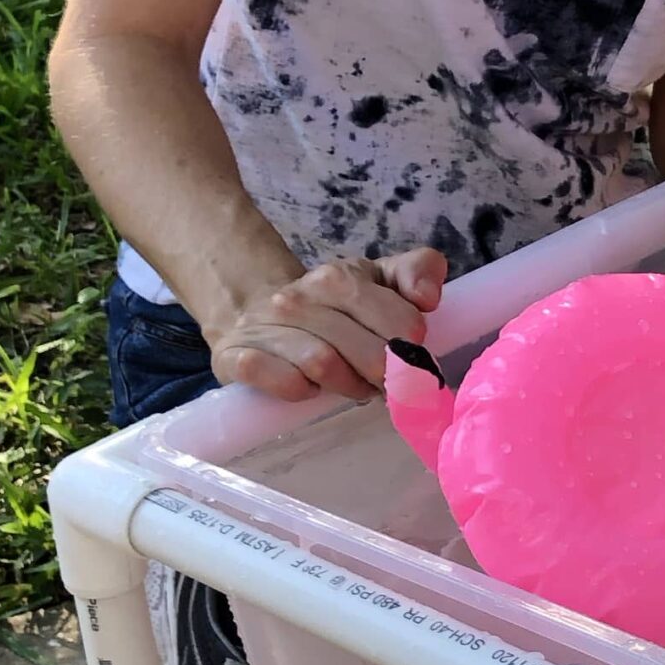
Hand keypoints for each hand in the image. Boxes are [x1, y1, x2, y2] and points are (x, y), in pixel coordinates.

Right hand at [209, 249, 446, 401]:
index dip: (415, 351)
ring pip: (326, 366)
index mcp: (340, 277)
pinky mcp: (236, 357)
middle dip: (387, 376)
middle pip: (370, 352)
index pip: (403, 324)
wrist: (256, 311)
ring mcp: (264, 326)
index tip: (410, 359)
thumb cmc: (332, 304)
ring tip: (354, 386)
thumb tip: (427, 298)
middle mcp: (299, 296)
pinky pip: (284, 383)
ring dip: (350, 387)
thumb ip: (418, 271)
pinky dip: (304, 393)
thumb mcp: (380, 278)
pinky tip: (309, 389)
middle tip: (385, 383)